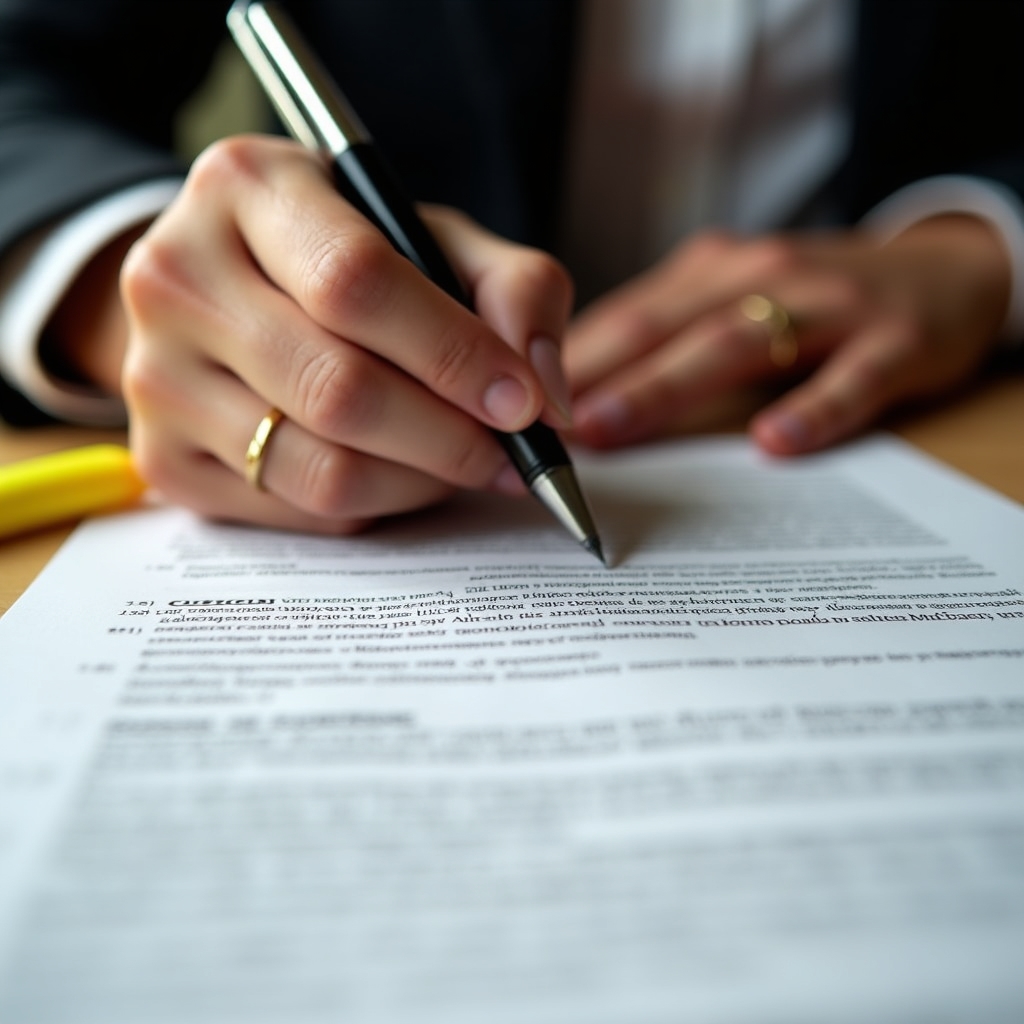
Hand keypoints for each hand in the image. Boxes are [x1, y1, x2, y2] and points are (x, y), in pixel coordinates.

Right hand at [55, 135, 573, 532]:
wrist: (226, 289)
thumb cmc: (346, 258)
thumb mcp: (433, 237)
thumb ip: (513, 289)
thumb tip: (546, 396)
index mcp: (248, 186)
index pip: (356, 283)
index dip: (454, 353)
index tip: (524, 403)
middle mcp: (178, 277)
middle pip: (338, 390)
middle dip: (451, 438)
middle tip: (510, 453)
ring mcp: (156, 377)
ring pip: (321, 469)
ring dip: (420, 482)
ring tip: (461, 461)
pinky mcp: (164, 460)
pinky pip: (299, 512)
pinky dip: (373, 505)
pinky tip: (396, 472)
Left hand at [562, 216, 1010, 454]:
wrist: (944, 271)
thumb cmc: (811, 300)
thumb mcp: (730, 300)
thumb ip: (662, 338)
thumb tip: (570, 392)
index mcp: (709, 273)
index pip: (624, 317)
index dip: (563, 360)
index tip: (510, 405)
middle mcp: (757, 276)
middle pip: (661, 326)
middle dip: (593, 374)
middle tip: (531, 422)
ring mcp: (828, 305)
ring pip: (735, 343)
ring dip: (665, 385)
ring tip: (609, 428)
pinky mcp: (897, 339)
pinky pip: (851, 377)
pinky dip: (813, 407)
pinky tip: (774, 442)